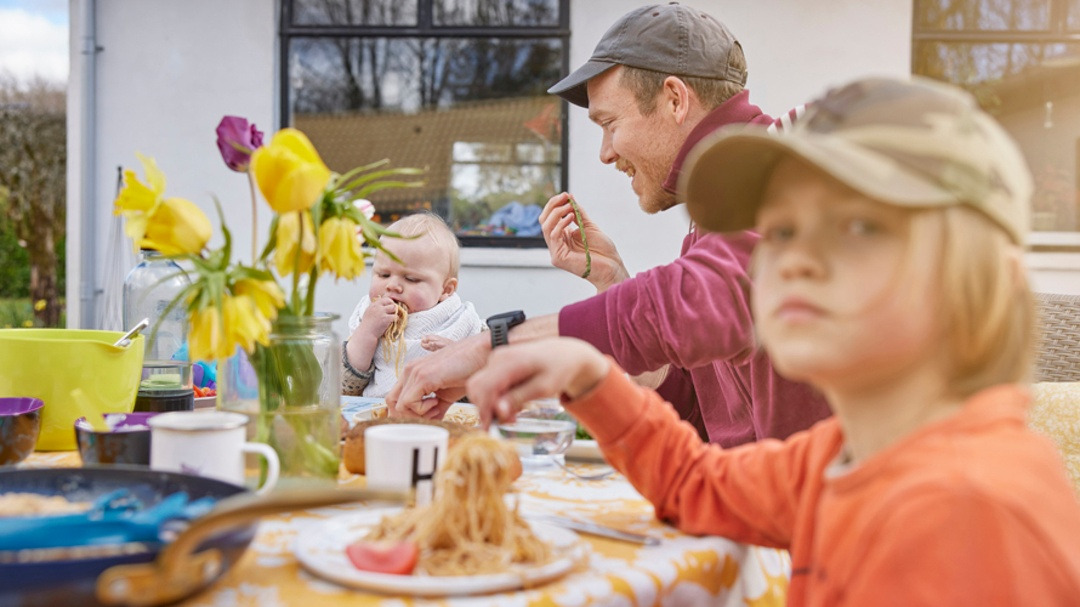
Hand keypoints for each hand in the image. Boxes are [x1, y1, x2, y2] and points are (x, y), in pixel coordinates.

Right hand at [362, 295, 400, 339]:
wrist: (366, 333)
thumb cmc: (367, 325)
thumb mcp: (368, 312)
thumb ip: (374, 307)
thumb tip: (381, 304)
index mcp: (373, 305)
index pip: (385, 299)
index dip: (389, 302)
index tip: (389, 307)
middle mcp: (377, 307)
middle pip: (390, 302)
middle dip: (393, 307)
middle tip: (392, 312)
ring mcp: (382, 312)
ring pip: (394, 308)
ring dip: (394, 312)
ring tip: (392, 317)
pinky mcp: (386, 319)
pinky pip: (395, 316)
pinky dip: (395, 319)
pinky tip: (392, 322)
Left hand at [385, 333, 489, 417]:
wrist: (481, 356)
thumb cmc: (468, 371)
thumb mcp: (446, 395)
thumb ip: (435, 409)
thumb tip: (430, 424)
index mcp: (413, 373)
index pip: (395, 398)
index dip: (406, 413)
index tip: (427, 416)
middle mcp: (410, 370)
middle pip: (391, 402)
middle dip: (407, 416)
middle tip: (429, 416)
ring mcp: (414, 372)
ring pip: (398, 405)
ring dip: (416, 414)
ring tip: (436, 407)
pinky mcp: (422, 376)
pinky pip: (409, 403)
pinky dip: (422, 410)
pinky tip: (437, 402)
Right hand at [465, 338, 609, 427]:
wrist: (564, 354)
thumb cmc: (558, 369)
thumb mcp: (543, 388)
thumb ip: (519, 398)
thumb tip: (498, 411)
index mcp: (509, 361)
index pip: (484, 387)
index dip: (484, 410)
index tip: (491, 428)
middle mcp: (497, 357)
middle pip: (476, 388)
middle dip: (486, 408)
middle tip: (508, 421)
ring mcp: (495, 359)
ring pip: (479, 388)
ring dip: (491, 405)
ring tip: (514, 413)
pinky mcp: (496, 364)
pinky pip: (487, 385)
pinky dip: (495, 398)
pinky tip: (512, 403)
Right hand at [539, 193, 629, 291]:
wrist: (612, 266)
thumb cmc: (603, 250)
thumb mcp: (588, 226)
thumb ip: (578, 213)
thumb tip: (569, 198)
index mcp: (562, 238)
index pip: (549, 218)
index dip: (555, 205)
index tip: (566, 195)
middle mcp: (556, 245)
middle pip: (544, 221)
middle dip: (553, 206)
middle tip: (565, 197)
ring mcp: (556, 252)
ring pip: (546, 227)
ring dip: (557, 213)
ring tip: (570, 207)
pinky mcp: (558, 258)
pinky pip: (554, 236)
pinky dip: (561, 223)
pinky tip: (572, 218)